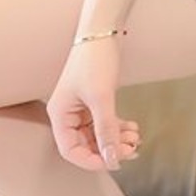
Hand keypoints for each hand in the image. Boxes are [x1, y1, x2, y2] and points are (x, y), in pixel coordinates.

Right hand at [45, 39, 141, 171]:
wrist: (103, 33)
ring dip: (116, 140)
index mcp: (59, 114)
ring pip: (98, 136)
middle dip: (109, 150)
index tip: (114, 162)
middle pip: (86, 145)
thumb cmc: (95, 61)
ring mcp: (81, 109)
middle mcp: (67, 114)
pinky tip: (133, 128)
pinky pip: (105, 124)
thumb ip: (107, 130)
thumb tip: (113, 158)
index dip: (91, 161)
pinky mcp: (95, 102)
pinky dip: (119, 129)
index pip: (70, 151)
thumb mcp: (102, 98)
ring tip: (135, 138)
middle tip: (132, 150)